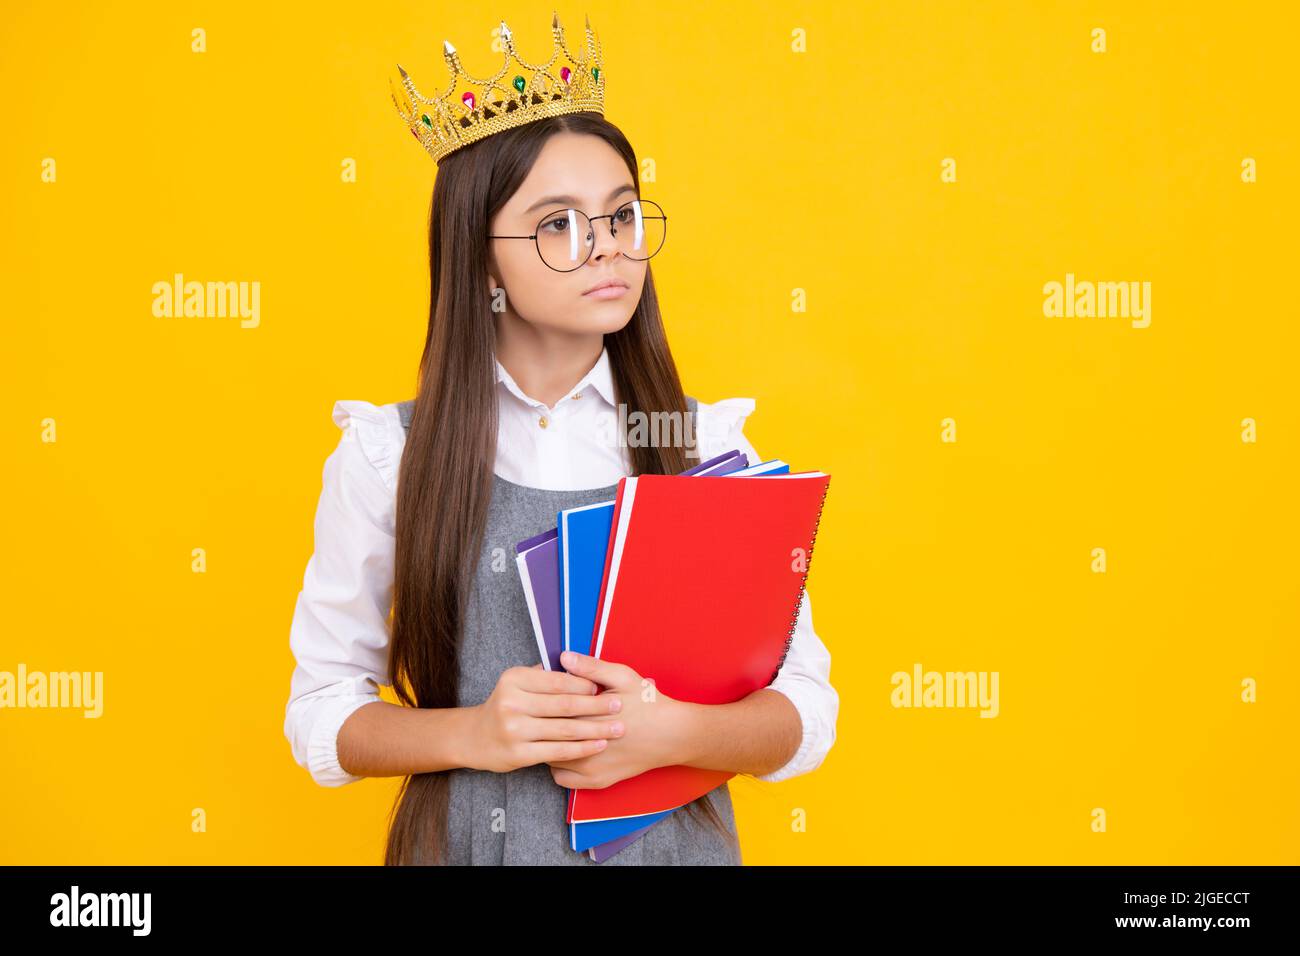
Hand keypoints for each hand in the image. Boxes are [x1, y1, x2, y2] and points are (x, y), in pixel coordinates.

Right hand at [462, 663, 626, 772]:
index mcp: (514, 679)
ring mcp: (514, 730)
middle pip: (564, 705)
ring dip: (595, 729)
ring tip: (616, 728)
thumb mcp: (517, 682)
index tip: (604, 687)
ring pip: (564, 729)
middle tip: (619, 706)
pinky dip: (581, 748)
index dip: (584, 684)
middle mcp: (512, 703)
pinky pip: (558, 751)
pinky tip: (598, 745)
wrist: (476, 738)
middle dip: (596, 706)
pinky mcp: (518, 754)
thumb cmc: (506, 706)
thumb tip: (579, 664)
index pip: (557, 681)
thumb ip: (543, 674)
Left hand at [547, 651, 688, 789]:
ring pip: (550, 756)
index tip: (538, 692)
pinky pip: (561, 778)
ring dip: (548, 743)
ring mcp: (590, 767)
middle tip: (538, 711)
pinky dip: (558, 765)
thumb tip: (563, 657)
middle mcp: (585, 746)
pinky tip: (565, 750)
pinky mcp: (596, 782)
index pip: (549, 708)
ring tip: (550, 730)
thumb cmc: (647, 703)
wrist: (672, 735)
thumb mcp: (622, 677)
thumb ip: (591, 668)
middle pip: (545, 734)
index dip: (541, 698)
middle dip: (540, 721)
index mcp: (587, 716)